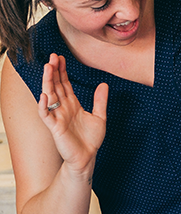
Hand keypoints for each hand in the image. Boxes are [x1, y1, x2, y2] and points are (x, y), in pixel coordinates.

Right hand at [38, 53, 108, 173]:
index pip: (65, 84)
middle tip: (53, 56)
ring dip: (48, 82)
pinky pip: (46, 115)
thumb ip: (100, 100)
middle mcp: (64, 108)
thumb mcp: (100, 116)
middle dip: (54, 71)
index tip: (61, 58)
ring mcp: (58, 117)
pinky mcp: (55, 127)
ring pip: (50, 96)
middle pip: (57, 86)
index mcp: (73, 104)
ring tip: (48, 68)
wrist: (88, 157)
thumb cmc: (91, 139)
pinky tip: (44, 95)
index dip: (63, 71)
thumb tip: (103, 83)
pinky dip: (44, 105)